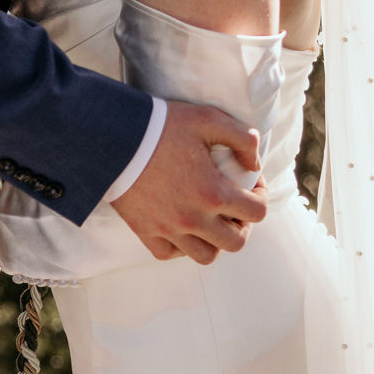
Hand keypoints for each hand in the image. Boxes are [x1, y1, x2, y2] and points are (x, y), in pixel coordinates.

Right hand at [110, 100, 265, 263]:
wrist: (113, 136)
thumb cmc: (161, 125)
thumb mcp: (207, 118)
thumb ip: (242, 137)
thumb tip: (255, 163)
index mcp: (213, 192)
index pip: (257, 212)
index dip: (260, 197)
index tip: (250, 185)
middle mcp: (193, 219)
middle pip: (236, 242)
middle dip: (242, 224)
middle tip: (233, 206)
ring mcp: (168, 229)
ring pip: (206, 256)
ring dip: (214, 240)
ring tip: (209, 219)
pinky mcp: (145, 232)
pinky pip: (171, 254)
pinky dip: (181, 246)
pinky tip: (181, 225)